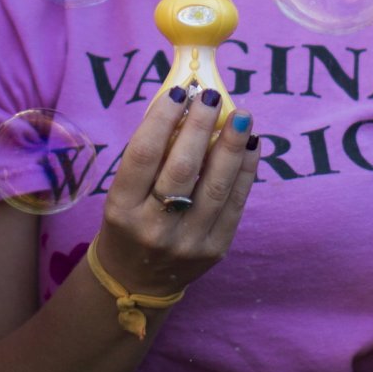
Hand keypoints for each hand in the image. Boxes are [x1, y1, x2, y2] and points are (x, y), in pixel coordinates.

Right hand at [92, 86, 257, 301]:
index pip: (143, 154)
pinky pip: (236, 204)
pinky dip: (247, 170)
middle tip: (212, 96)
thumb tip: (186, 105)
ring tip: (241, 115)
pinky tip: (252, 145)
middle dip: (200, 126)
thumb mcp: (122, 192)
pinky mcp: (215, 250)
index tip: (179, 91)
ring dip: (232, 145)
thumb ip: (150, 155)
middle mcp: (152, 228)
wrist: (136, 280)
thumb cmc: (129, 222)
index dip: (162, 118)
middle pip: (182, 168)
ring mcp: (187, 242)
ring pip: (215, 185)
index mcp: (121, 209)